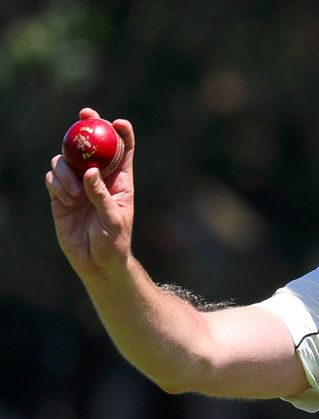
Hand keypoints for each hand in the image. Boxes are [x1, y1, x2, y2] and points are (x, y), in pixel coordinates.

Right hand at [45, 108, 135, 276]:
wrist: (96, 262)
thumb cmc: (114, 241)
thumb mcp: (113, 219)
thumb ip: (102, 195)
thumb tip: (91, 172)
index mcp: (120, 180)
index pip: (123, 149)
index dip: (121, 132)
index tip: (117, 122)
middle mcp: (98, 178)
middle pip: (91, 145)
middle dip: (87, 126)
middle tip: (84, 115)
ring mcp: (78, 185)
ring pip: (66, 160)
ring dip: (66, 171)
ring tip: (73, 195)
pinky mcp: (61, 196)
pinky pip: (53, 179)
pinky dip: (56, 183)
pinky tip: (65, 198)